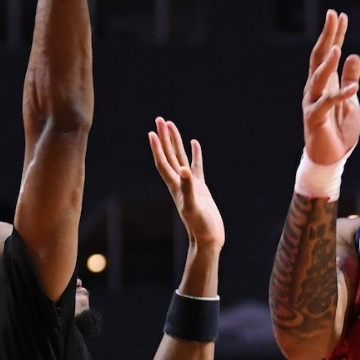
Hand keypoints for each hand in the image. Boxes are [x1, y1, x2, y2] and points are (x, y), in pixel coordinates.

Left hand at [148, 117, 223, 250]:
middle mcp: (179, 183)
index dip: (157, 148)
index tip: (152, 132)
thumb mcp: (194, 207)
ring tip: (172, 125)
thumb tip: (184, 170)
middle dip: (164, 138)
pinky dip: (194, 154)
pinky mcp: (200, 188)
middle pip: (169, 155)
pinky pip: (196, 166)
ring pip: (180, 158)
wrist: (207, 239)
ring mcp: (190, 184)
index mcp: (175, 186)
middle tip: (160, 120)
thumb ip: (189, 188)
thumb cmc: (200, 227)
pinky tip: (195, 143)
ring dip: (175, 142)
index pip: (163, 163)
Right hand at [301, 10, 359, 166]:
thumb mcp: (351, 100)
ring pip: (318, 78)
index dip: (335, 34)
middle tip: (332, 17)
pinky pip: (328, 104)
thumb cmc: (339, 129)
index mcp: (324, 82)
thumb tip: (353, 56)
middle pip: (319, 58)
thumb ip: (350, 79)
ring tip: (337, 47)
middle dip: (327, 37)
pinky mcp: (315, 119)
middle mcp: (315, 89)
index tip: (339, 15)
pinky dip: (341, 96)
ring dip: (327, 63)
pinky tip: (353, 88)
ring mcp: (313, 102)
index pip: (328, 53)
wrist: (330, 157)